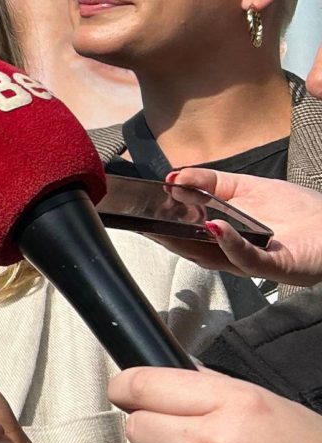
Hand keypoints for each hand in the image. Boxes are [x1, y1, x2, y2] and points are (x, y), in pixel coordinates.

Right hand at [155, 169, 321, 286]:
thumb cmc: (302, 213)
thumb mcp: (249, 187)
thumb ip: (212, 183)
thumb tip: (175, 176)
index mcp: (225, 235)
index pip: (185, 231)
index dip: (161, 220)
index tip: (140, 205)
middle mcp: (235, 253)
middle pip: (192, 248)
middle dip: (166, 235)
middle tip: (143, 219)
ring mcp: (255, 261)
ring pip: (213, 257)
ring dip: (188, 242)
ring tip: (166, 224)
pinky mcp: (277, 266)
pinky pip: (248, 260)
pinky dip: (229, 245)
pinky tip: (215, 227)